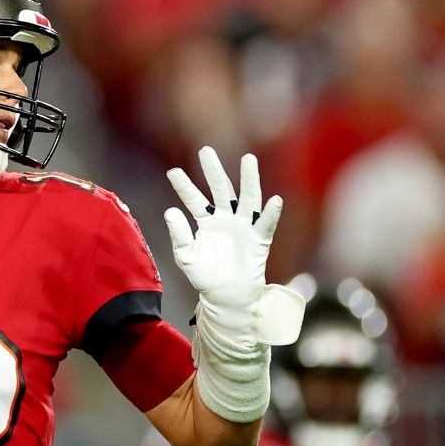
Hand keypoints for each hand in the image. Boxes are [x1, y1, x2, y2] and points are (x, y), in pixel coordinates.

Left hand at [164, 146, 294, 346]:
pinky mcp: (259, 239)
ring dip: (249, 180)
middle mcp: (226, 218)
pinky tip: (274, 200)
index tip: (172, 172)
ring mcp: (244, 226)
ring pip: (247, 198)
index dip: (184, 186)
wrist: (226, 296)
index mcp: (206, 221)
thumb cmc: (204, 276)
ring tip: (248, 159)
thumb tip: (170, 211)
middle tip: (206, 150)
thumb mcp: (186, 255)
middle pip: (220, 189)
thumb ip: (179, 234)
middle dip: (214, 170)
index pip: (194, 199)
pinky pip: (267, 224)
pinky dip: (271, 213)